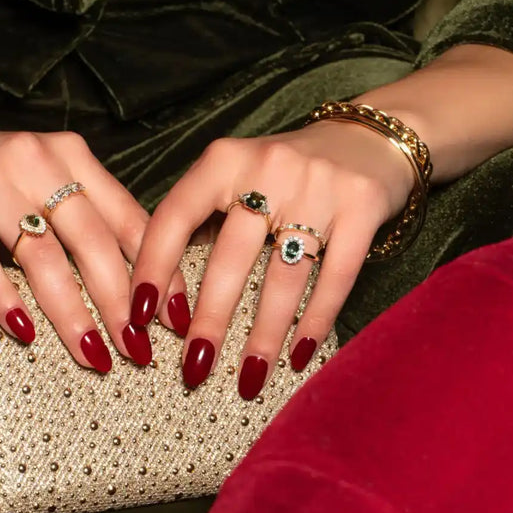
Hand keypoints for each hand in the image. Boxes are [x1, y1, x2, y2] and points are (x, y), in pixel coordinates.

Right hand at [0, 101, 186, 372]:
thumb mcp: (36, 181)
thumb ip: (81, 215)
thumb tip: (138, 284)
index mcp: (69, 154)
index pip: (128, 217)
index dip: (158, 271)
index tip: (176, 320)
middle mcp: (35, 159)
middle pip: (93, 240)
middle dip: (122, 303)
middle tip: (139, 352)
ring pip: (43, 255)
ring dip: (72, 312)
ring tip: (91, 356)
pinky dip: (5, 299)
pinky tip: (24, 332)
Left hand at [130, 119, 415, 397]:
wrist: (374, 135)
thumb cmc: (290, 168)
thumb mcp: (237, 173)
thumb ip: (203, 216)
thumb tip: (161, 286)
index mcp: (224, 160)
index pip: (175, 217)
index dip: (153, 268)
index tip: (138, 316)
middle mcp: (268, 168)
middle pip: (230, 257)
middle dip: (209, 320)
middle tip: (194, 368)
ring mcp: (318, 187)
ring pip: (282, 275)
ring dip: (263, 335)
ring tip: (249, 378)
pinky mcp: (362, 207)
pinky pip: (335, 277)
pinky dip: (315, 321)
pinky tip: (299, 356)